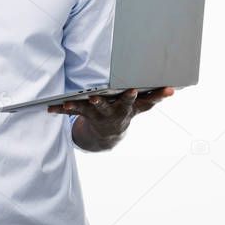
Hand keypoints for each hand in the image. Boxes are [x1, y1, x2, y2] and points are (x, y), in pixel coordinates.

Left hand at [47, 87, 174, 137]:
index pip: (139, 101)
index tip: (143, 88)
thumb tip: (175, 88)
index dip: (143, 95)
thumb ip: (156, 96)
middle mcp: (115, 112)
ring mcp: (99, 115)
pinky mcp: (86, 115)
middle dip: (109, 101)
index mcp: (129, 107)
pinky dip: (60, 109)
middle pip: (112, 106)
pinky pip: (71, 112)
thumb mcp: (142, 106)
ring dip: (79, 106)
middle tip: (103, 96)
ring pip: (89, 110)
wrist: (108, 136)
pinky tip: (48, 109)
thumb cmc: (126, 111)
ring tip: (69, 103)